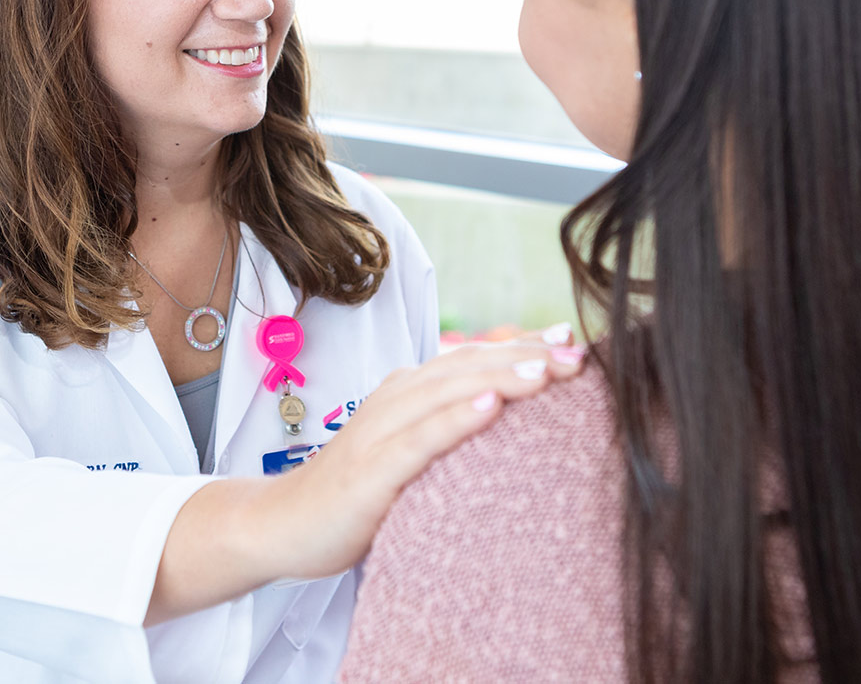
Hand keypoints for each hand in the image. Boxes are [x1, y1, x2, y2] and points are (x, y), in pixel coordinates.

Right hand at [147, 329, 585, 621]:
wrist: (283, 522)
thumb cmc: (355, 489)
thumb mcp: (406, 449)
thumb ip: (446, 428)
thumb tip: (504, 414)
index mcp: (409, 391)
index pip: (473, 358)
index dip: (521, 345)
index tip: (570, 338)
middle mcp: (397, 398)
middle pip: (468, 366)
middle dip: (525, 356)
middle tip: (577, 352)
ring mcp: (381, 431)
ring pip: (448, 392)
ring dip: (500, 376)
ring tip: (547, 368)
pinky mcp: (371, 470)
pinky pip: (419, 440)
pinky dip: (455, 420)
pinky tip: (490, 407)